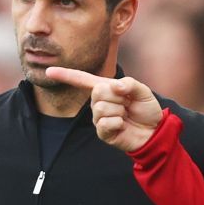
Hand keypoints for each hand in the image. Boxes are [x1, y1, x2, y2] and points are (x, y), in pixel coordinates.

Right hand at [44, 68, 163, 152]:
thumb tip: (115, 86)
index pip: (82, 79)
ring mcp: (99, 118)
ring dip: (119, 111)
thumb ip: (129, 83)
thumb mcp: (142, 90)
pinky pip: (104, 123)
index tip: (49, 71)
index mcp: (105, 88)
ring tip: (126, 115)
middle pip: (97, 92)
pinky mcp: (103, 133)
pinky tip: (122, 125)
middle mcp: (98, 102)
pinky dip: (117, 122)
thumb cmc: (147, 109)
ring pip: (101, 108)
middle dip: (117, 97)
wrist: (154, 131)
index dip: (65, 75)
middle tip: (128, 104)